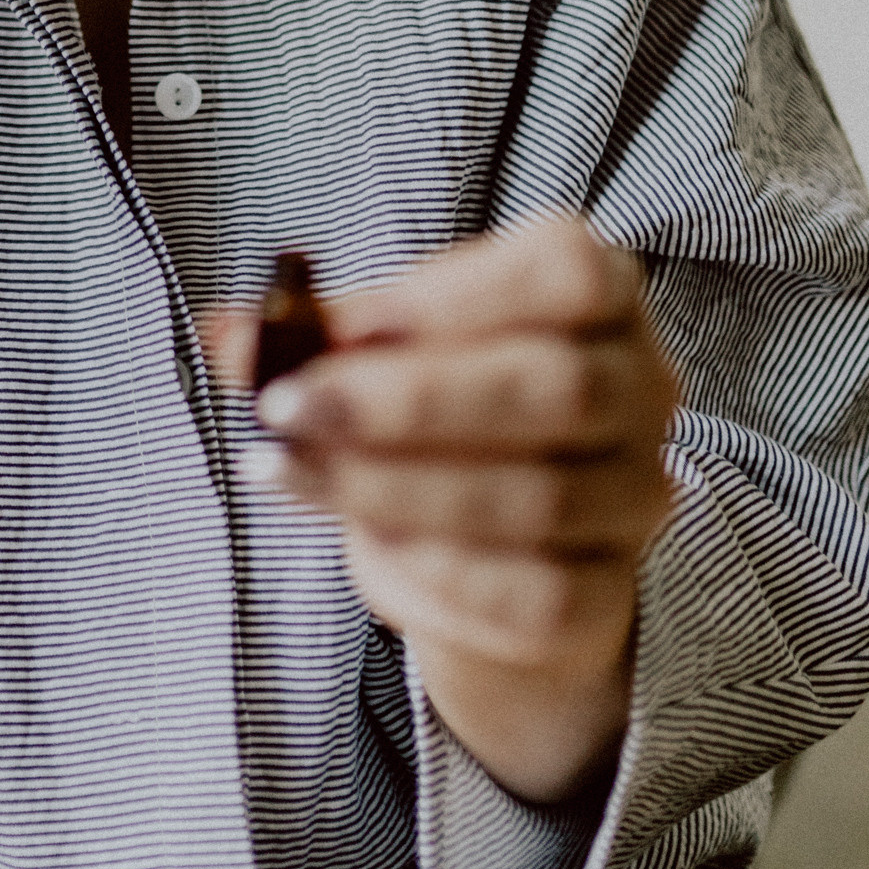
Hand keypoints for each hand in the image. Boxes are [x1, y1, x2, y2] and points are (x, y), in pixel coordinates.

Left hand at [199, 216, 677, 802]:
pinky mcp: (604, 594)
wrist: (489, 537)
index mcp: (596, 289)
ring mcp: (634, 493)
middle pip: (552, 388)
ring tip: (288, 469)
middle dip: (404, 400)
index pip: (565, 274)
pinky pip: (532, 591)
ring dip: (391, 485)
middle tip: (286, 406)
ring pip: (536, 495)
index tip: (347, 325)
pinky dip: (435, 568)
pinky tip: (364, 541)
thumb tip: (228, 333)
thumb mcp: (378, 347)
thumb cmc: (438, 402)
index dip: (455, 297)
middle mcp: (640, 386)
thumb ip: (315, 335)